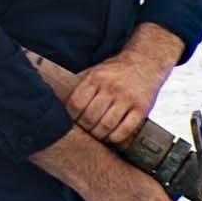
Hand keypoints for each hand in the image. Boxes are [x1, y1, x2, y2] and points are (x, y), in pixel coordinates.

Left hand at [57, 33, 178, 143]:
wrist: (144, 63)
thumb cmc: (114, 72)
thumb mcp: (94, 72)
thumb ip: (80, 86)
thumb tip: (57, 102)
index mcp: (95, 77)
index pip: (76, 103)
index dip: (71, 117)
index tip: (73, 121)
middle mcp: (111, 87)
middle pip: (90, 117)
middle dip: (85, 128)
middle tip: (85, 130)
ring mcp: (127, 98)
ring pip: (107, 125)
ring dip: (99, 135)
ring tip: (97, 134)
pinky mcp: (142, 108)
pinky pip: (126, 129)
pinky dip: (115, 137)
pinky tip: (111, 136)